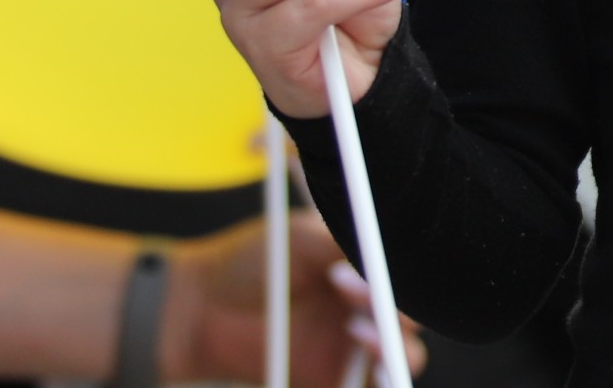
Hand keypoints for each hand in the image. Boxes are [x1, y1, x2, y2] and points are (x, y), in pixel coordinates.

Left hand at [167, 212, 426, 386]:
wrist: (200, 308)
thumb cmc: (249, 263)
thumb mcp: (302, 239)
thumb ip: (344, 242)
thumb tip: (380, 248)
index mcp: (365, 270)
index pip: (408, 279)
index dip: (403, 278)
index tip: (378, 273)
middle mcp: (367, 309)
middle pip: (412, 319)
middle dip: (399, 309)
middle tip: (363, 297)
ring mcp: (352, 350)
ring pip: (403, 357)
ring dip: (390, 345)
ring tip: (354, 329)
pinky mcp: (332, 382)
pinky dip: (379, 381)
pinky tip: (367, 367)